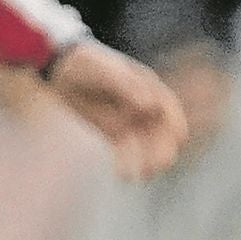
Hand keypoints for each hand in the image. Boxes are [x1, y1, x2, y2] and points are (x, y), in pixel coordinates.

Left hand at [45, 40, 187, 180]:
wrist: (62, 69)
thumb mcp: (105, 71)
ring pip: (143, 143)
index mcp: (148, 85)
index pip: (167, 107)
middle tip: (159, 165)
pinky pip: (123, 148)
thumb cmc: (87, 63)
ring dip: (146, 159)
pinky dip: (125, 161)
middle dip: (162, 148)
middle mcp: (144, 104)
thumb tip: (149, 107)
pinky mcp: (112, 130)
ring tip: (143, 176)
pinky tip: (124, 175)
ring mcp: (129, 118)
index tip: (179, 138)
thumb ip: (126, 87)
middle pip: (159, 130)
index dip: (175, 122)